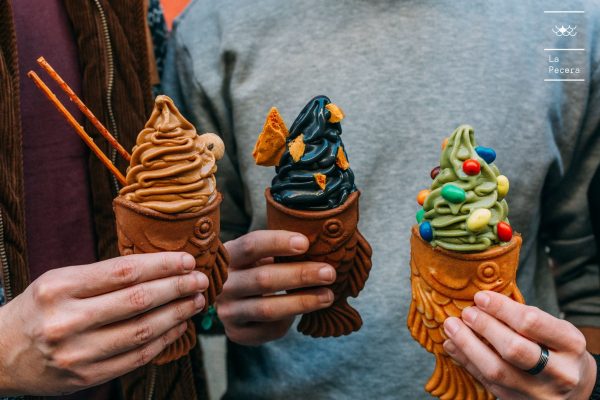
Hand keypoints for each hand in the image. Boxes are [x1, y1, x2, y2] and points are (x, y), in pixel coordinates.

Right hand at [0, 252, 207, 395]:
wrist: (1, 355)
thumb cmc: (40, 308)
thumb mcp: (61, 281)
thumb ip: (104, 276)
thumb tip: (162, 269)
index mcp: (60, 288)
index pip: (124, 271)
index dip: (162, 265)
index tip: (187, 260)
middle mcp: (67, 321)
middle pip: (138, 301)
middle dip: (177, 288)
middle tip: (200, 280)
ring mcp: (77, 353)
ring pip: (142, 332)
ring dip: (177, 315)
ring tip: (196, 301)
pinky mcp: (86, 377)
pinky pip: (136, 358)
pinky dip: (163, 341)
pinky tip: (178, 327)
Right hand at [218, 230, 335, 345]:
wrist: (234, 300)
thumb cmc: (256, 268)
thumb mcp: (259, 254)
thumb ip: (281, 250)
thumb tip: (321, 246)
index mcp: (228, 255)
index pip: (250, 246)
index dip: (278, 243)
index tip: (306, 243)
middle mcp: (223, 284)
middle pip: (263, 279)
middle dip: (300, 275)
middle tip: (329, 273)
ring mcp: (227, 311)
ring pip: (268, 308)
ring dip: (302, 302)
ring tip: (328, 296)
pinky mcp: (237, 333)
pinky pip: (269, 329)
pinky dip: (290, 320)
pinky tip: (305, 311)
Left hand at [443, 291, 596, 399]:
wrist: (576, 392)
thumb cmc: (560, 351)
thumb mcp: (556, 331)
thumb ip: (525, 318)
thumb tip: (482, 301)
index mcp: (571, 345)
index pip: (531, 322)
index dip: (500, 308)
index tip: (480, 297)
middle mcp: (559, 372)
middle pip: (514, 348)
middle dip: (484, 327)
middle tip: (466, 312)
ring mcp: (538, 392)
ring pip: (497, 370)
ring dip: (467, 345)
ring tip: (451, 326)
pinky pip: (487, 382)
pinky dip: (466, 361)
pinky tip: (452, 345)